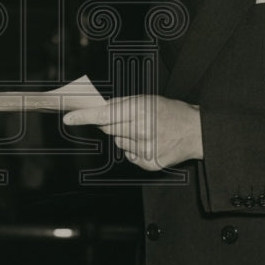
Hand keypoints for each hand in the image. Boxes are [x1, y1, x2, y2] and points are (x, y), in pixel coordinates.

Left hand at [63, 95, 202, 170]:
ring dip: (125, 136)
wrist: (195, 132)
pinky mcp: (148, 164)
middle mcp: (141, 131)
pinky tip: (148, 142)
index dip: (83, 117)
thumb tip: (97, 111)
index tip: (68, 118)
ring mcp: (145, 150)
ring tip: (144, 130)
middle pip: (109, 129)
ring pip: (118, 142)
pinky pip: (128, 155)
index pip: (104, 115)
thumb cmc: (169, 112)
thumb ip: (121, 105)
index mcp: (141, 110)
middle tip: (126, 118)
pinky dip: (134, 148)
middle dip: (110, 123)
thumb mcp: (146, 100)